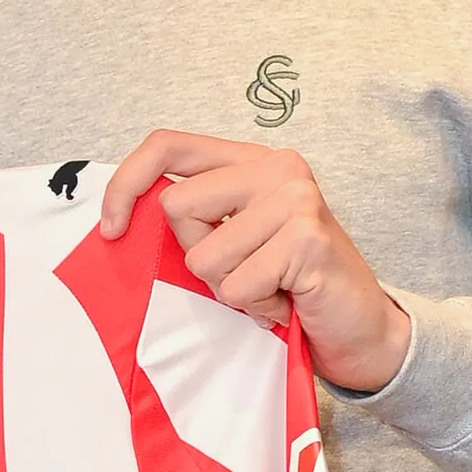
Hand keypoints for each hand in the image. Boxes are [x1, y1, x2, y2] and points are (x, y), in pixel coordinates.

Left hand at [99, 132, 410, 392]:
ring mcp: (295, 199)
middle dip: (197, 254)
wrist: (361, 325)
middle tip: (245, 268)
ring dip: (231, 288)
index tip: (110, 228)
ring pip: (203, 256)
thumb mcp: (238, 238)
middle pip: (176, 208)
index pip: (166, 146)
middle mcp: (277, 168)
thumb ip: (198, 217)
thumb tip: (124, 218)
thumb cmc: (292, 284)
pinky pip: (236, 286)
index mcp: (253, 160)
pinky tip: (288, 300)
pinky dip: (256, 306)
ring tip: (272, 286)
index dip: (125, 183)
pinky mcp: (305, 238)